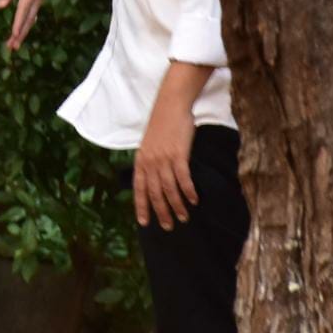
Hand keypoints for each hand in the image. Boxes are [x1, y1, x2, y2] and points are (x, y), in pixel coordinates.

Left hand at [0, 0, 43, 50]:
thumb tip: (1, 7)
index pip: (23, 11)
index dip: (18, 24)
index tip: (13, 35)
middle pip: (28, 19)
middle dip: (20, 34)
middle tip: (12, 47)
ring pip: (31, 18)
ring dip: (23, 31)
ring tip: (14, 44)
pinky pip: (32, 14)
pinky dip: (26, 24)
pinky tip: (20, 31)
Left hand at [134, 95, 197, 230]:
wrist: (170, 105)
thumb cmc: (162, 125)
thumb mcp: (150, 145)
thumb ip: (151, 162)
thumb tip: (155, 180)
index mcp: (141, 160)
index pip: (138, 189)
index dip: (141, 206)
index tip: (144, 222)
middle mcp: (150, 162)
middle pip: (154, 193)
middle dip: (161, 212)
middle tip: (168, 226)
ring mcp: (163, 159)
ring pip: (169, 189)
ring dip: (177, 206)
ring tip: (184, 217)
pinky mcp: (178, 154)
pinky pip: (183, 179)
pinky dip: (188, 191)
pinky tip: (194, 200)